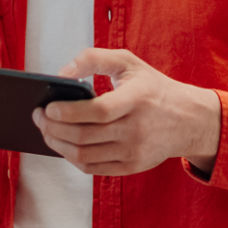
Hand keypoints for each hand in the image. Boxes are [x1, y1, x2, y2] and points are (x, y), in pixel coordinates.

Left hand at [32, 48, 222, 177]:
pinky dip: (72, 159)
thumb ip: (94, 58)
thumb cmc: (152, 87)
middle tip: (38, 117)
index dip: (68, 112)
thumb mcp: (129, 62)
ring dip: (57, 145)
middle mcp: (137, 129)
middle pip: (84, 136)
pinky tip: (63, 145)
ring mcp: (134, 152)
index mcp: (137, 99)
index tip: (46, 107)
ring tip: (46, 131)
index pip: (98, 111)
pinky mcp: (132, 167)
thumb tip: (62, 74)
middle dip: (53, 129)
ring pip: (84, 156)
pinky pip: (93, 168)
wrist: (189, 120)